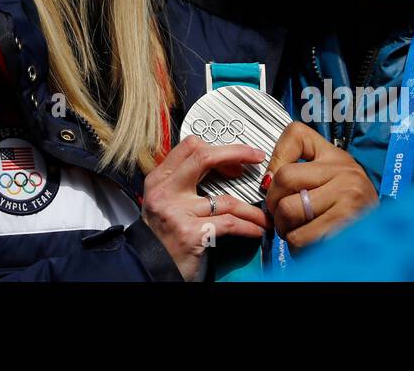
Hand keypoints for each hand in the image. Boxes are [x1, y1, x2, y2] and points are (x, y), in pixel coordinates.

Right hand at [141, 136, 267, 280]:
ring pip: (226, 198)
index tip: (235, 158)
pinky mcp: (190, 233)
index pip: (189, 147)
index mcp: (159, 179)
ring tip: (263, 215)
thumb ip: (183, 181)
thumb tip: (221, 165)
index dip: (217, 148)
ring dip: (252, 208)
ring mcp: (177, 211)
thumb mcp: (164, 200)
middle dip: (237, 153)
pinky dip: (248, 227)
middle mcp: (165, 191)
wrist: (149, 267)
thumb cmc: (161, 235)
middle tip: (256, 158)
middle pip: (205, 158)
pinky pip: (229, 224)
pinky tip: (256, 230)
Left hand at [262, 122, 376, 250]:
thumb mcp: (329, 179)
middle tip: (282, 217)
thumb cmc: (350, 209)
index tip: (272, 181)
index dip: (275, 158)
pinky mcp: (345, 223)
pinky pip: (302, 237)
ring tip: (298, 232)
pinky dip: (298, 247)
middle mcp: (344, 171)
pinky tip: (311, 243)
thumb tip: (266, 183)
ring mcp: (347, 195)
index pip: (296, 134)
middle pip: (284, 178)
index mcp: (335, 156)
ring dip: (285, 229)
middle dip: (274, 204)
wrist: (385, 237)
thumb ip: (299, 172)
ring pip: (288, 210)